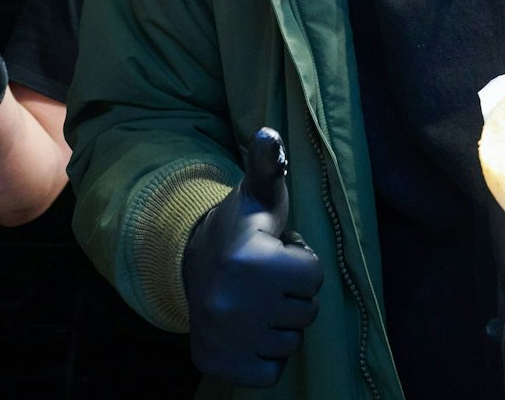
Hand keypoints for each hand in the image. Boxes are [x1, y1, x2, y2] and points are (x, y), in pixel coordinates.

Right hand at [182, 129, 322, 387]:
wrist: (190, 270)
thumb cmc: (239, 231)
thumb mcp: (256, 196)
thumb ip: (267, 164)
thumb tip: (270, 132)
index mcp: (250, 259)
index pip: (313, 274)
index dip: (300, 261)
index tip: (276, 252)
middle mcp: (236, 303)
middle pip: (306, 311)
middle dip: (292, 295)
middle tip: (266, 281)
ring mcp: (229, 338)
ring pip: (291, 342)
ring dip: (280, 325)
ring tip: (257, 303)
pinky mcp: (223, 366)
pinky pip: (272, 373)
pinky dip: (267, 358)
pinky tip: (250, 332)